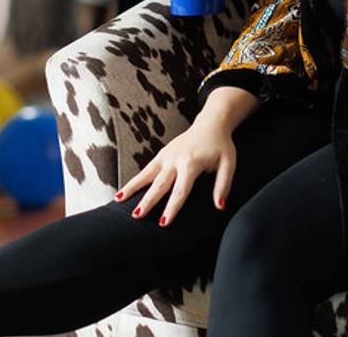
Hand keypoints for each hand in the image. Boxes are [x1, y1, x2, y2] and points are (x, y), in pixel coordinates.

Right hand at [115, 116, 234, 225]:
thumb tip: (220, 206)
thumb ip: (223, 185)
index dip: (172, 207)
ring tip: (118, 201)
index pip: (180, 190)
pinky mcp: (162, 153)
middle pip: (159, 184)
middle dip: (148, 201)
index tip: (163, 223)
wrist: (211, 123)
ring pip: (146, 174)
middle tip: (137, 216)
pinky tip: (124, 192)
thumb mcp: (229, 163)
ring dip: (133, 187)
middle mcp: (175, 159)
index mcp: (191, 163)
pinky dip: (135, 180)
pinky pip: (146, 169)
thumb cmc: (221, 146)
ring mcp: (166, 155)